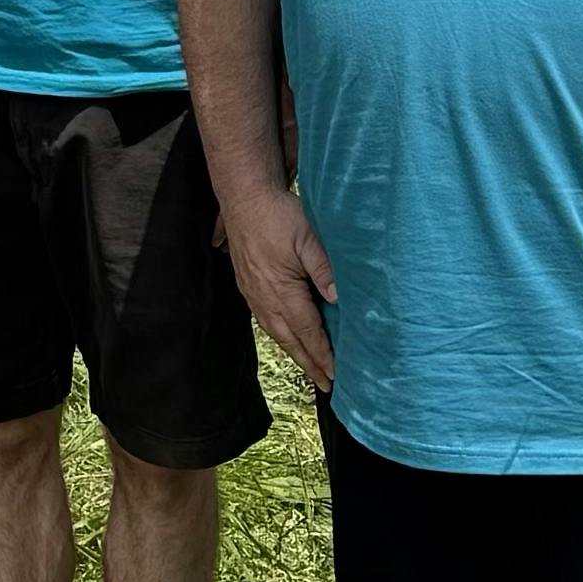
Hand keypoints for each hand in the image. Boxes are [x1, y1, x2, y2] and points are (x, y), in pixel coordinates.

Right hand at [220, 179, 338, 394]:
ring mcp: (252, 293)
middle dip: (309, 363)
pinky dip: (279, 335)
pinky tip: (287, 337)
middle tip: (325, 384)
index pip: (307, 330)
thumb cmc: (279, 214)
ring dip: (294, 352)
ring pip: (275, 332)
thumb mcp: (309, 237)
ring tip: (309, 366)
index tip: (335, 375)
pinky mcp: (247, 285)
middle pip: (290, 340)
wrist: (244, 197)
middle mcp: (264, 298)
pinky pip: (264, 320)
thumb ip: (324, 269)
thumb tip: (338, 300)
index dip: (322, 354)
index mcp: (281, 290)